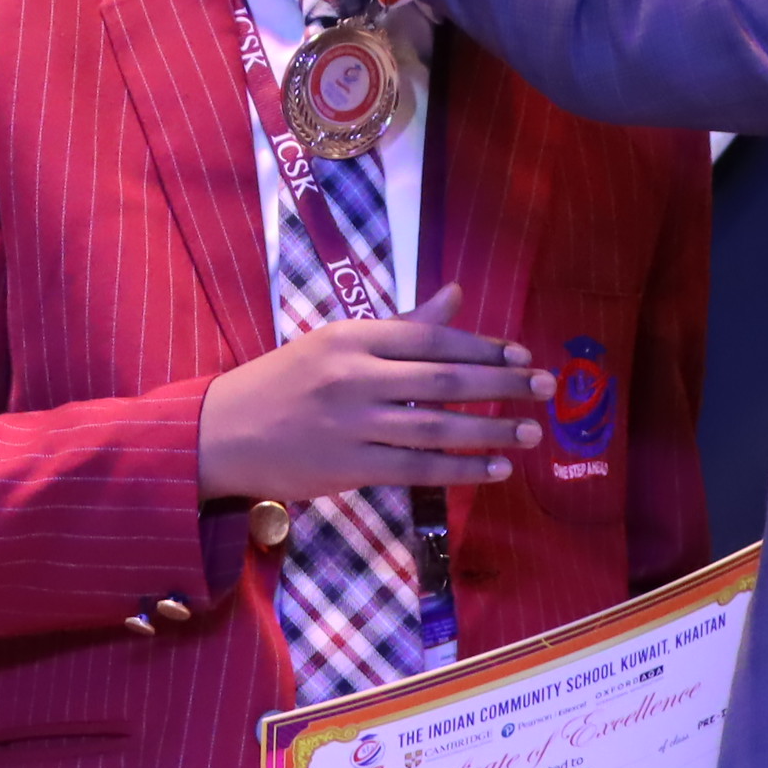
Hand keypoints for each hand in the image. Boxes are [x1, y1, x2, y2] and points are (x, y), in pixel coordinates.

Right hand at [195, 280, 552, 502]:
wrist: (222, 432)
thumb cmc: (283, 383)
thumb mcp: (336, 342)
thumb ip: (401, 325)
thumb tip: (456, 296)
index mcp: (351, 337)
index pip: (432, 338)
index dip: (483, 346)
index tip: (522, 355)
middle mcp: (353, 376)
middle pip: (444, 379)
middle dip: (502, 384)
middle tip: (545, 388)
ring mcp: (351, 424)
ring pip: (437, 427)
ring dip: (490, 430)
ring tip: (529, 432)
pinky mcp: (348, 467)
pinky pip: (417, 468)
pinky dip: (461, 469)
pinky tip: (494, 470)